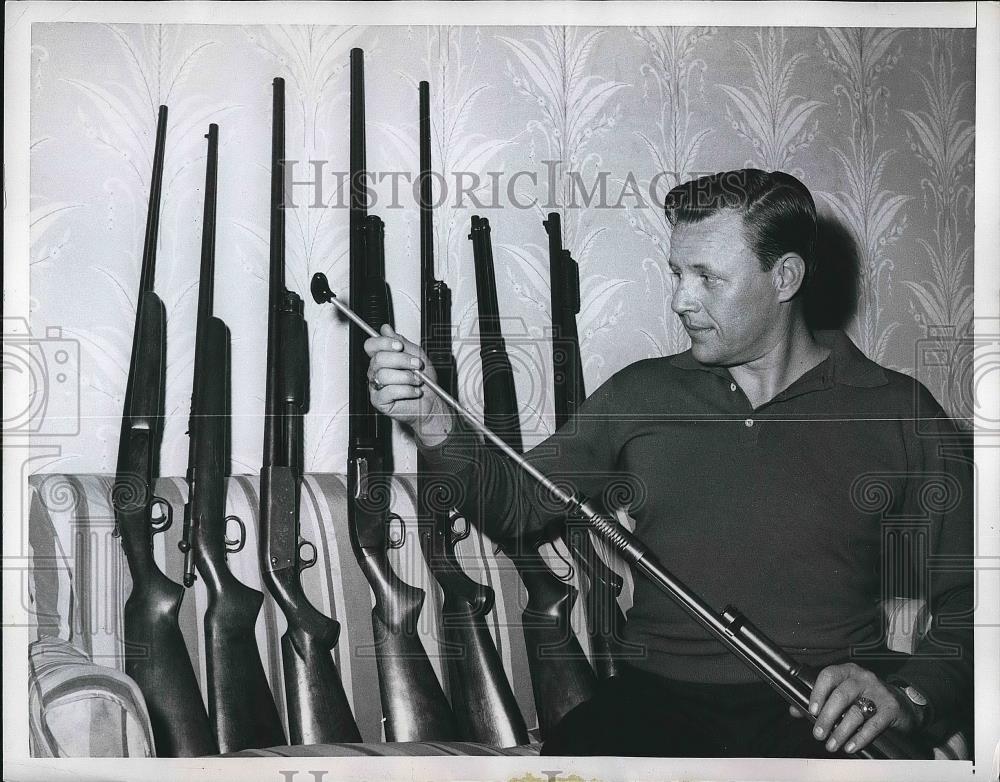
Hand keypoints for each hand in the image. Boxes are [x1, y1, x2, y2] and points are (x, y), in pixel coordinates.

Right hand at [363, 324, 451, 445]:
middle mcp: (377, 371)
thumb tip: (385, 329)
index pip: (371, 345)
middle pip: (378, 359)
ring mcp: (376, 386)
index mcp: (383, 358)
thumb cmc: (424, 381)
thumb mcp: (416, 355)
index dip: (383, 343)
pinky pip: (389, 391)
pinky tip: (414, 391)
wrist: (432, 402)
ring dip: (407, 377)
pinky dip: (406, 390)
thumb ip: (401, 341)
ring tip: (418, 381)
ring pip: (384, 375)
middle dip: (402, 360)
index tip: (399, 345)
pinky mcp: (379, 401)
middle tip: (416, 365)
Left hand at [788, 662, 921, 754]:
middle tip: (818, 733)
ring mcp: (878, 691)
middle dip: (826, 717)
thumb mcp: (842, 693)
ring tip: (832, 744)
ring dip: (840, 731)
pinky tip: (850, 746)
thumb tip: (795, 710)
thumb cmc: (863, 696)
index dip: (818, 693)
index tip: (811, 710)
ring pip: (855, 712)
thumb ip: (819, 700)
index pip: (828, 675)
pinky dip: (859, 738)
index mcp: (846, 671)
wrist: (899, 701)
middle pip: (840, 695)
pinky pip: (873, 725)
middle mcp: (862, 678)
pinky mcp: (890, 708)